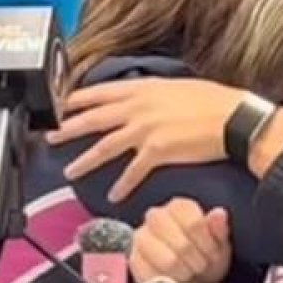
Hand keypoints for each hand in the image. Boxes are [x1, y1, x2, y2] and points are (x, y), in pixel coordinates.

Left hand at [45, 77, 245, 201]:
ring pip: (104, 147)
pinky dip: (122, 185)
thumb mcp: (176, 86)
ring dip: (84, 161)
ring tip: (69, 171)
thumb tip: (142, 97)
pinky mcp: (156, 152)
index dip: (76, 99)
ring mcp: (145, 130)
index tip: (60, 104)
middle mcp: (138, 107)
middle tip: (50, 137)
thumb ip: (152, 92)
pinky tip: (114, 195)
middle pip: (93, 119)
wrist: (232, 118)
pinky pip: (132, 172)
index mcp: (142, 88)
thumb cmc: (212, 100)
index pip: (100, 92)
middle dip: (68, 129)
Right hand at [130, 197, 231, 282]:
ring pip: (169, 262)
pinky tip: (173, 279)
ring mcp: (141, 238)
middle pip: (182, 245)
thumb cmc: (205, 257)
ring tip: (188, 272)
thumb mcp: (220, 243)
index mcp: (179, 206)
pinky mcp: (134, 260)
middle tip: (201, 265)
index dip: (207, 246)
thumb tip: (218, 214)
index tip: (212, 254)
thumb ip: (219, 228)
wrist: (191, 280)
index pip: (195, 224)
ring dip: (184, 273)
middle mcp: (156, 217)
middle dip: (197, 261)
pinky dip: (168, 282)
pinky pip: (154, 276)